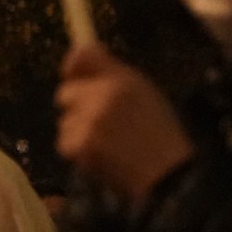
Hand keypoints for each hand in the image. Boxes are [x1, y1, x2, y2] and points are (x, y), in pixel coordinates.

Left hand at [55, 43, 194, 205]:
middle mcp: (102, 97)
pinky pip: (65, 142)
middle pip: (65, 92)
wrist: (167, 175)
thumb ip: (112, 74)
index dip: (73, 66)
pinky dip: (78, 150)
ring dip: (78, 131)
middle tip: (98, 121)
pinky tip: (100, 155)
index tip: (71, 73)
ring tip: (106, 142)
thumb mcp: (144, 92)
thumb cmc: (159, 132)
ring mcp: (89, 122)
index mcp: (121, 81)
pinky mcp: (81, 146)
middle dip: (76, 106)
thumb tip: (77, 57)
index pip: (82, 56)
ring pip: (65, 120)